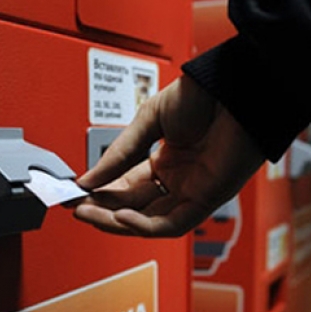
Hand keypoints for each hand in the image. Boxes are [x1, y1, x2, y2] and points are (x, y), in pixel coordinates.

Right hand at [73, 75, 264, 237]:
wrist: (234, 86)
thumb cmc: (202, 95)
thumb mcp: (147, 121)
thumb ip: (118, 154)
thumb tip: (89, 179)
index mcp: (164, 161)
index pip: (125, 188)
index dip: (99, 193)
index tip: (76, 194)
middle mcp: (178, 180)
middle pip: (134, 208)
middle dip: (102, 210)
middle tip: (77, 208)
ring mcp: (193, 190)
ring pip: (149, 221)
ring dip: (116, 221)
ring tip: (89, 213)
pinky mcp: (208, 198)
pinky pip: (172, 223)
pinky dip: (145, 225)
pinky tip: (121, 216)